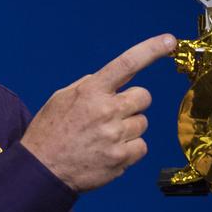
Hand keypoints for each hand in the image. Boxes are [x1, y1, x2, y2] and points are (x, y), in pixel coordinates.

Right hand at [20, 34, 175, 192]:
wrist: (41, 171)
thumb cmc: (50, 133)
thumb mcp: (61, 99)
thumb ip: (89, 86)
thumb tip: (113, 79)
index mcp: (91, 91)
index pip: (127, 63)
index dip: (152, 49)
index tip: (169, 40)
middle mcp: (106, 110)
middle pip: (143, 97)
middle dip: (133, 103)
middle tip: (113, 114)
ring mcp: (115, 135)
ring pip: (142, 123)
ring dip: (129, 128)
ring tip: (105, 137)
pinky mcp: (121, 158)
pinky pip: (141, 146)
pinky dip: (129, 149)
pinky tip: (109, 151)